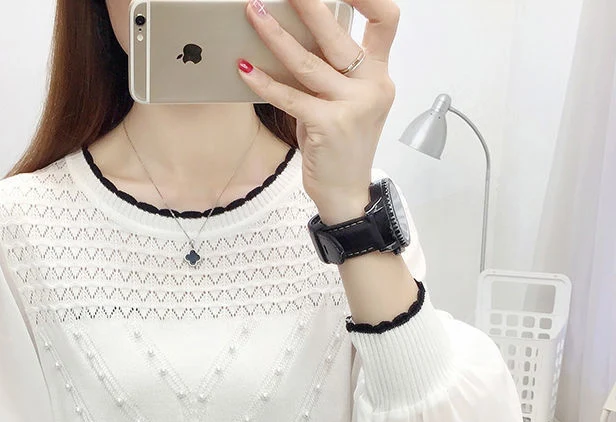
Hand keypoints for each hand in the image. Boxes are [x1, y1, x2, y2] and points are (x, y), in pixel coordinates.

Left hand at [238, 0, 399, 220]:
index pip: (386, 21)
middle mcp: (372, 87)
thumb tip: (294, 38)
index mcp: (379, 76)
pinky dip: (264, 82)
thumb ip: (330, 73)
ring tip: (253, 14)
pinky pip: (290, 96)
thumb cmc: (340, 148)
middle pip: (339, 33)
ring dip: (275, 35)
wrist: (346, 194)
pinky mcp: (329, 126)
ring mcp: (353, 107)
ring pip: (308, 62)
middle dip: (309, 4)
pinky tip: (244, 69)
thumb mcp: (343, 104)